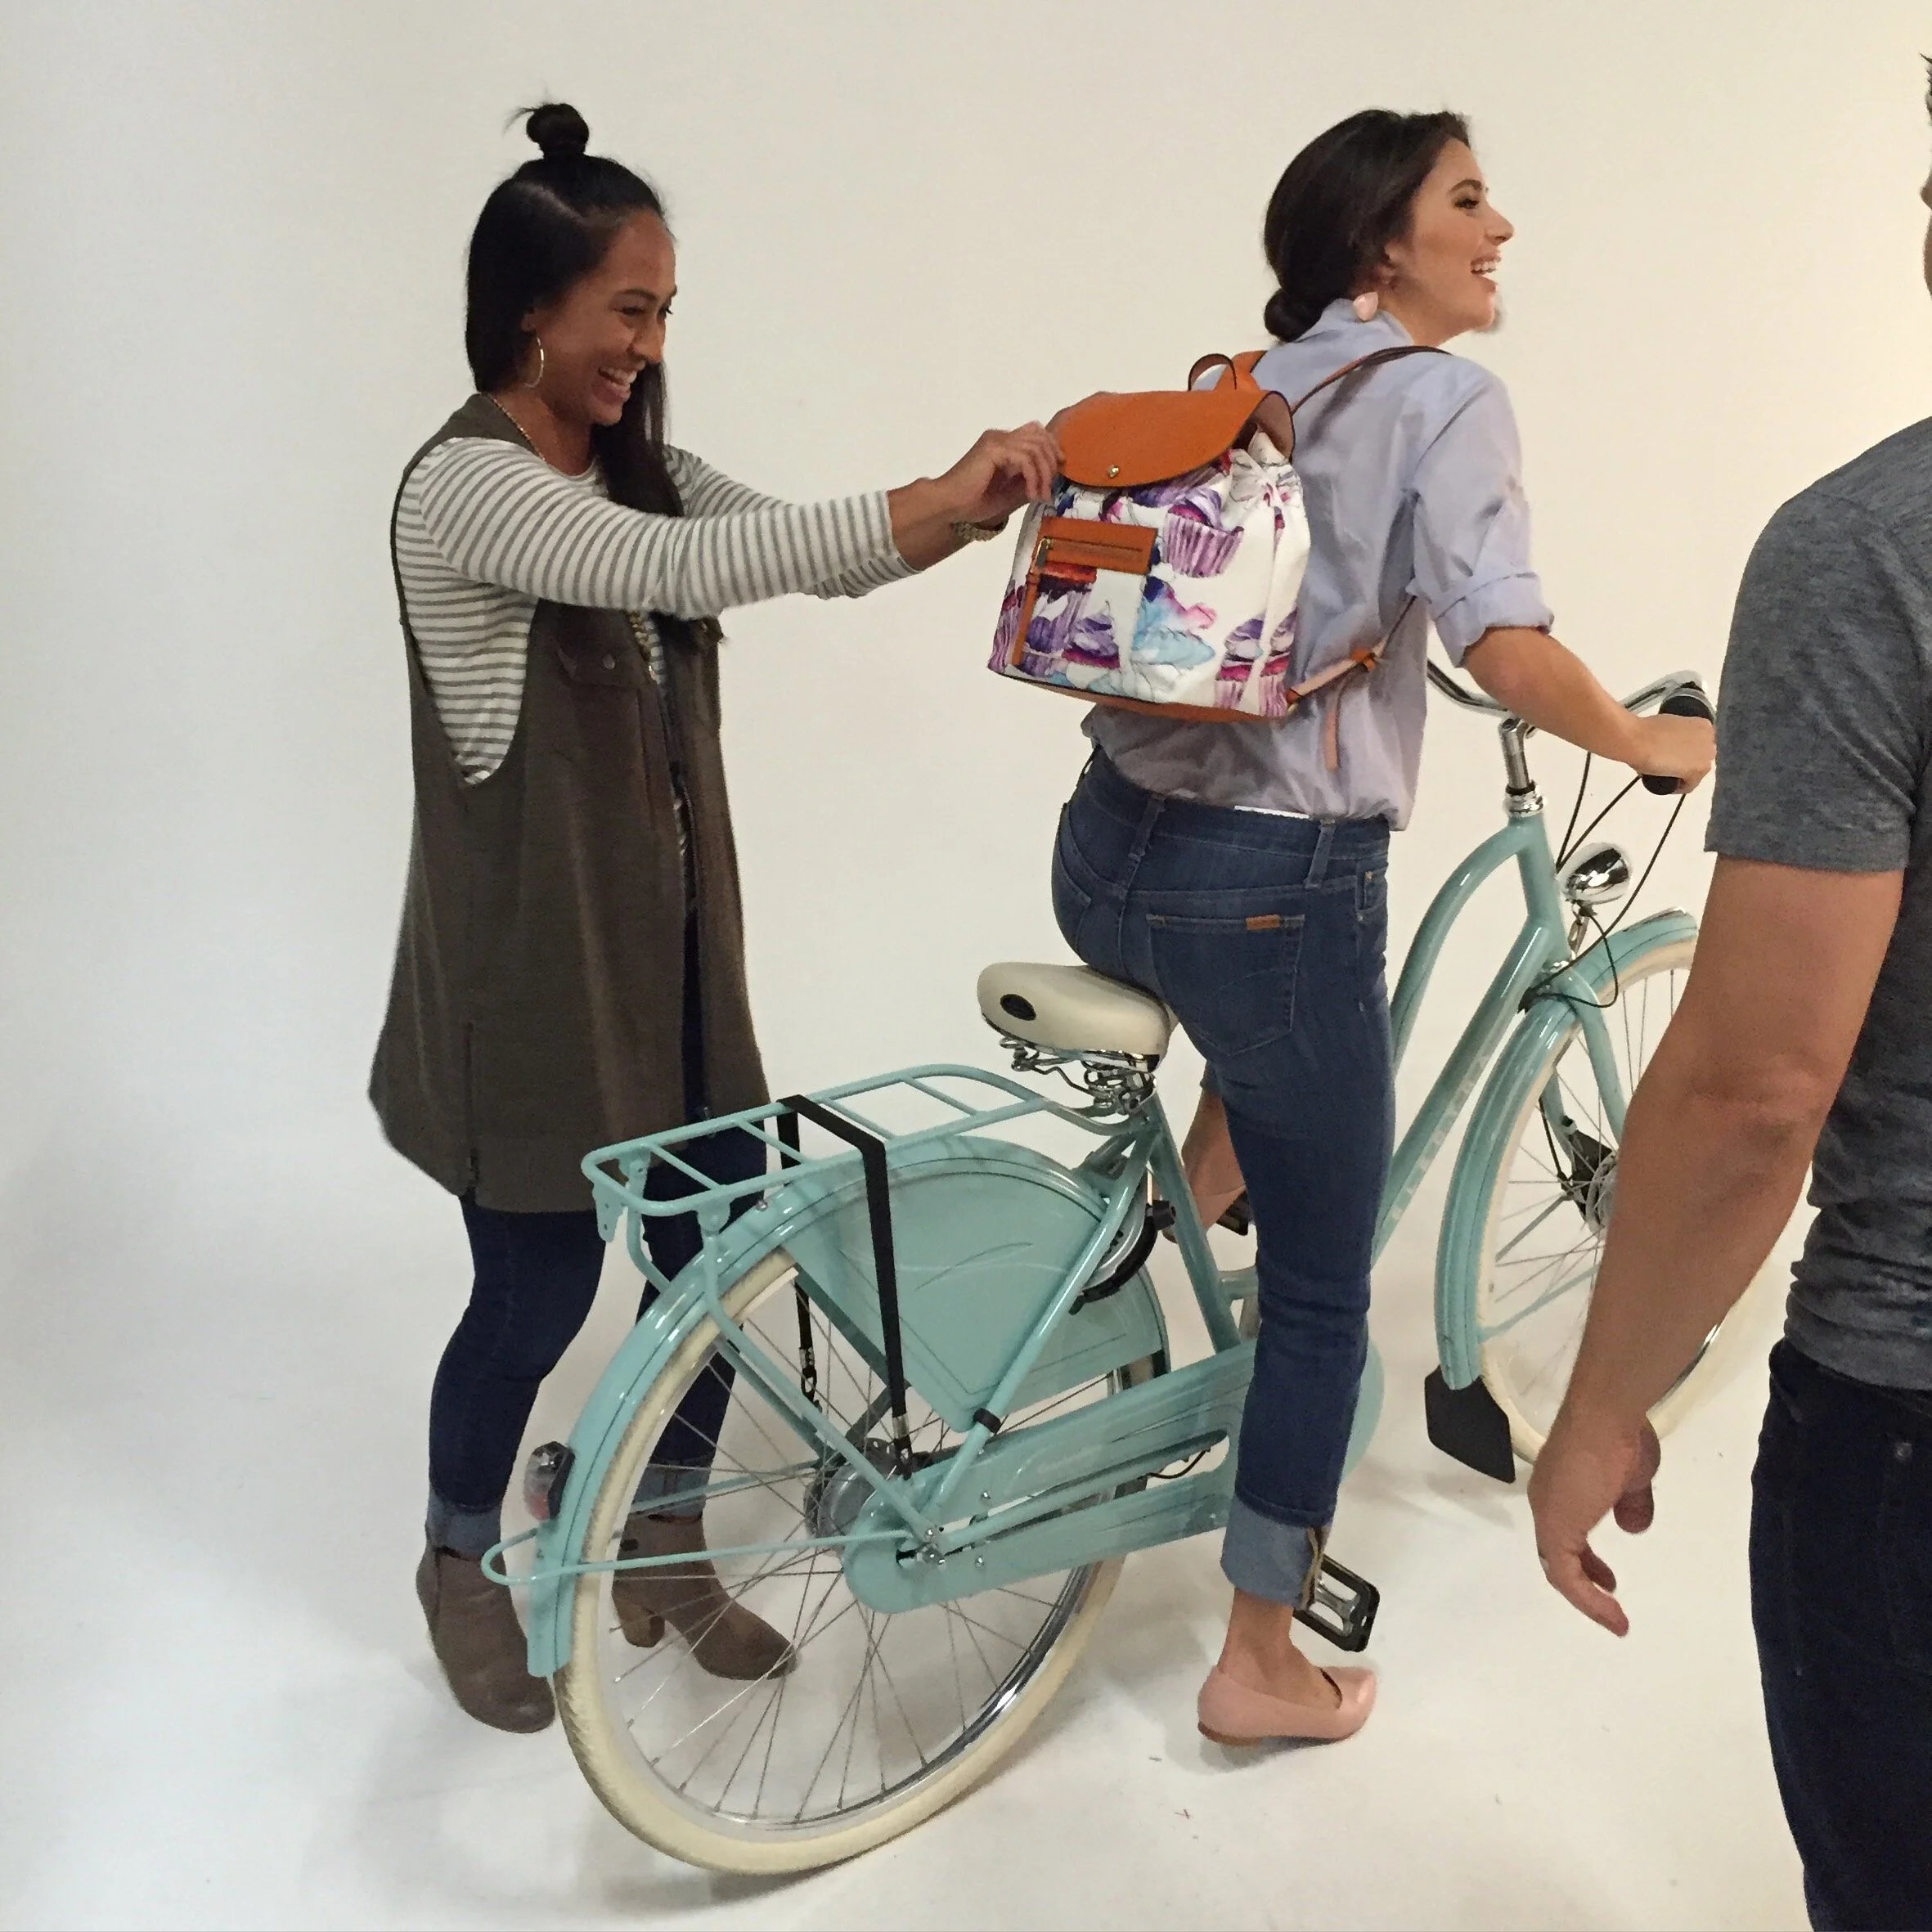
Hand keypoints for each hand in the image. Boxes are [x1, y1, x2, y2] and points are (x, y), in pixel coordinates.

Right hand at [934, 423, 1060, 526]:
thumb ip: (1027, 480)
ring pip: (1035, 447)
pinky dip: (1033, 477)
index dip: (1051, 447)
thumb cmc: (973, 502)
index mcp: (1001, 443)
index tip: (1057, 470)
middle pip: (1039, 436)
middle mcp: (999, 436)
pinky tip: (1031, 495)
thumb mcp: (1009, 491)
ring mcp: (995, 441)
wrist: (948, 505)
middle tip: (1050, 488)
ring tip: (1041, 495)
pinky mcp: (993, 450)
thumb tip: (1049, 478)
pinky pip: (1025, 459)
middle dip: (1051, 462)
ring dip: (1044, 474)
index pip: (1035, 432)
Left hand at [1526, 1408, 1661, 1635]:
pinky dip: (1587, 1597)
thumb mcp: (1634, 1477)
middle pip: (1558, 1549)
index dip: (1585, 1557)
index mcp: (1561, 1486)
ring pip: (1559, 1566)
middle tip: (1608, 1591)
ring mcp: (1548, 1512)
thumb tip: (1633, 1527)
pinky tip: (1611, 1611)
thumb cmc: (1620, 1438)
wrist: (1604, 1416)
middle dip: (1584, 1576)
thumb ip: (1631, 1504)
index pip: (1565, 1529)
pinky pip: (1565, 1574)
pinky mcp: (1555, 1527)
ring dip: (1586, 1595)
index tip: (1610, 1578)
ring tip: (1613, 1616)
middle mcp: (1547, 1499)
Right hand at [1627, 712, 1714, 790]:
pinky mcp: (1697, 771)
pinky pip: (1689, 785)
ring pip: (1698, 772)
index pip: (1701, 743)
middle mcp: (1710, 740)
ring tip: (1666, 775)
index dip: (1688, 750)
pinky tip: (1667, 785)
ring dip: (1684, 775)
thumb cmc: (1646, 730)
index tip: (1675, 754)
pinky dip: (1678, 787)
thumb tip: (1670, 747)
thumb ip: (1677, 735)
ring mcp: (1706, 756)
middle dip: (1688, 762)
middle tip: (1670, 764)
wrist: (1637, 740)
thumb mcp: (1667, 725)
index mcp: (1704, 726)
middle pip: (1702, 757)